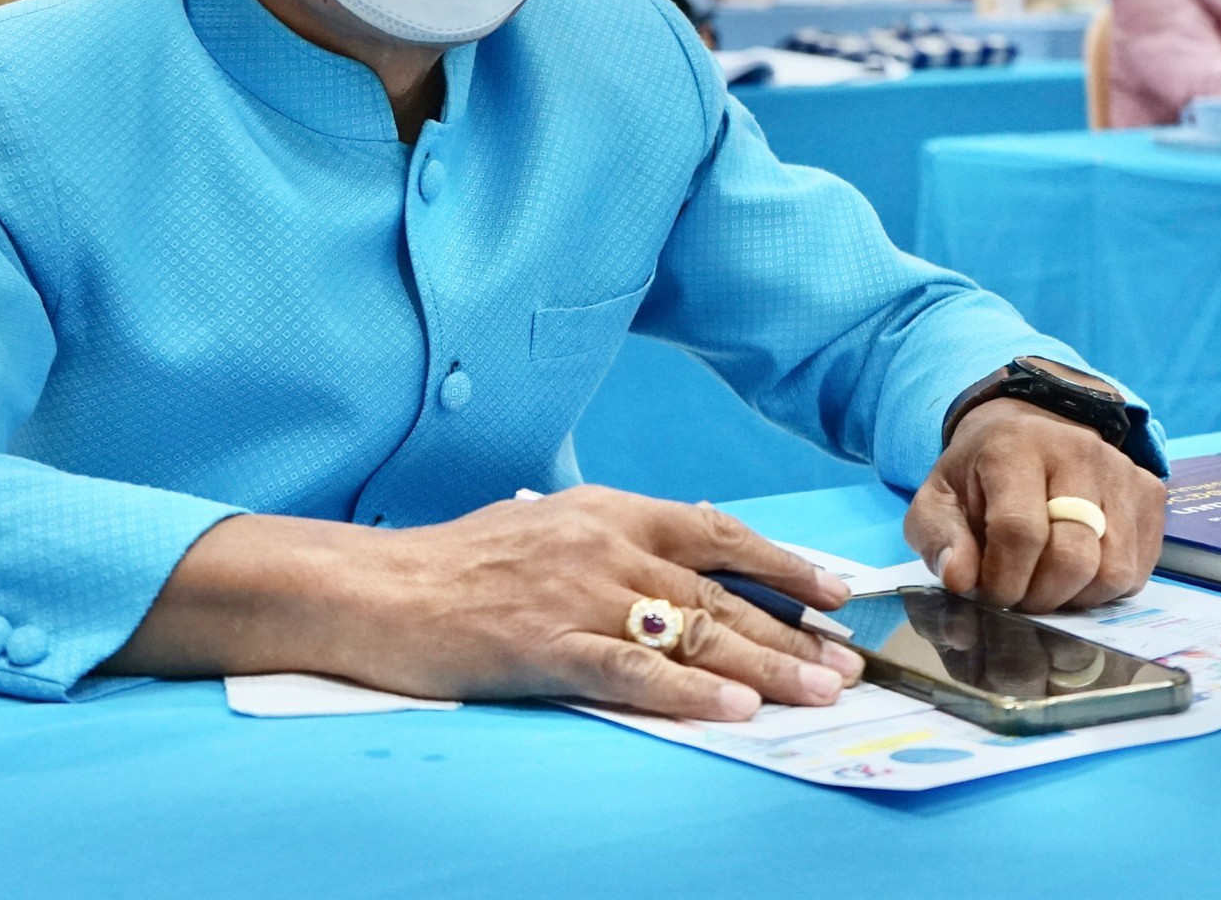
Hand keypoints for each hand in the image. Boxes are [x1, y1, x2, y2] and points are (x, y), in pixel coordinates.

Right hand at [111, 487, 864, 722]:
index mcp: (605, 510)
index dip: (785, 563)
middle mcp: (601, 541)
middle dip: (794, 628)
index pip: (717, 533)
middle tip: (849, 662)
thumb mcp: (543, 529)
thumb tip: (683, 565)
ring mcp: (574, 592)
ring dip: (765, 665)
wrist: (371, 588)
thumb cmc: (453, 566)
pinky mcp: (543, 644)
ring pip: (691, 631)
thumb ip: (613, 544)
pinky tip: (734, 710)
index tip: (839, 593)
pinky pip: (632, 672)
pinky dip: (688, 692)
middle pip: (719, 591)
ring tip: (819, 692)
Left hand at [903, 398, 1166, 612]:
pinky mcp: (1150, 494)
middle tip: (1020, 595)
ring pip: (1114, 572)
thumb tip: (960, 580)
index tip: (991, 592)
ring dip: (1076, 598)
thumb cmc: (980, 475)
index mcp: (1016, 446)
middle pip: (1075, 557)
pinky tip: (1076, 573)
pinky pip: (1138, 570)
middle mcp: (1079, 451)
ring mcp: (1122, 471)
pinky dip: (1105, 589)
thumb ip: (939, 539)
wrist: (1027, 434)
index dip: (1005, 579)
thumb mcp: (938, 499)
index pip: (1020, 531)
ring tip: (1046, 584)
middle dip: (1041, 596)